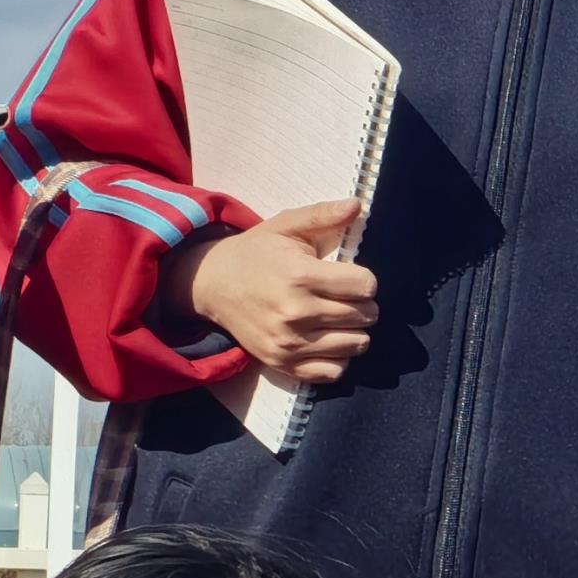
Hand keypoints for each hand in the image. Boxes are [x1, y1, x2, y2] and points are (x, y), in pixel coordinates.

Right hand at [171, 198, 374, 385]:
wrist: (212, 284)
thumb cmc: (256, 253)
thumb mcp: (285, 226)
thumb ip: (322, 215)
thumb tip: (357, 204)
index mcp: (300, 275)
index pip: (366, 286)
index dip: (364, 279)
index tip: (351, 276)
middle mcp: (296, 312)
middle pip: (365, 316)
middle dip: (363, 304)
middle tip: (344, 296)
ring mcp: (290, 343)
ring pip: (357, 345)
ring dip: (355, 331)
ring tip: (338, 317)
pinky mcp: (283, 364)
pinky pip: (335, 372)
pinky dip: (339, 357)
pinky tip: (328, 340)